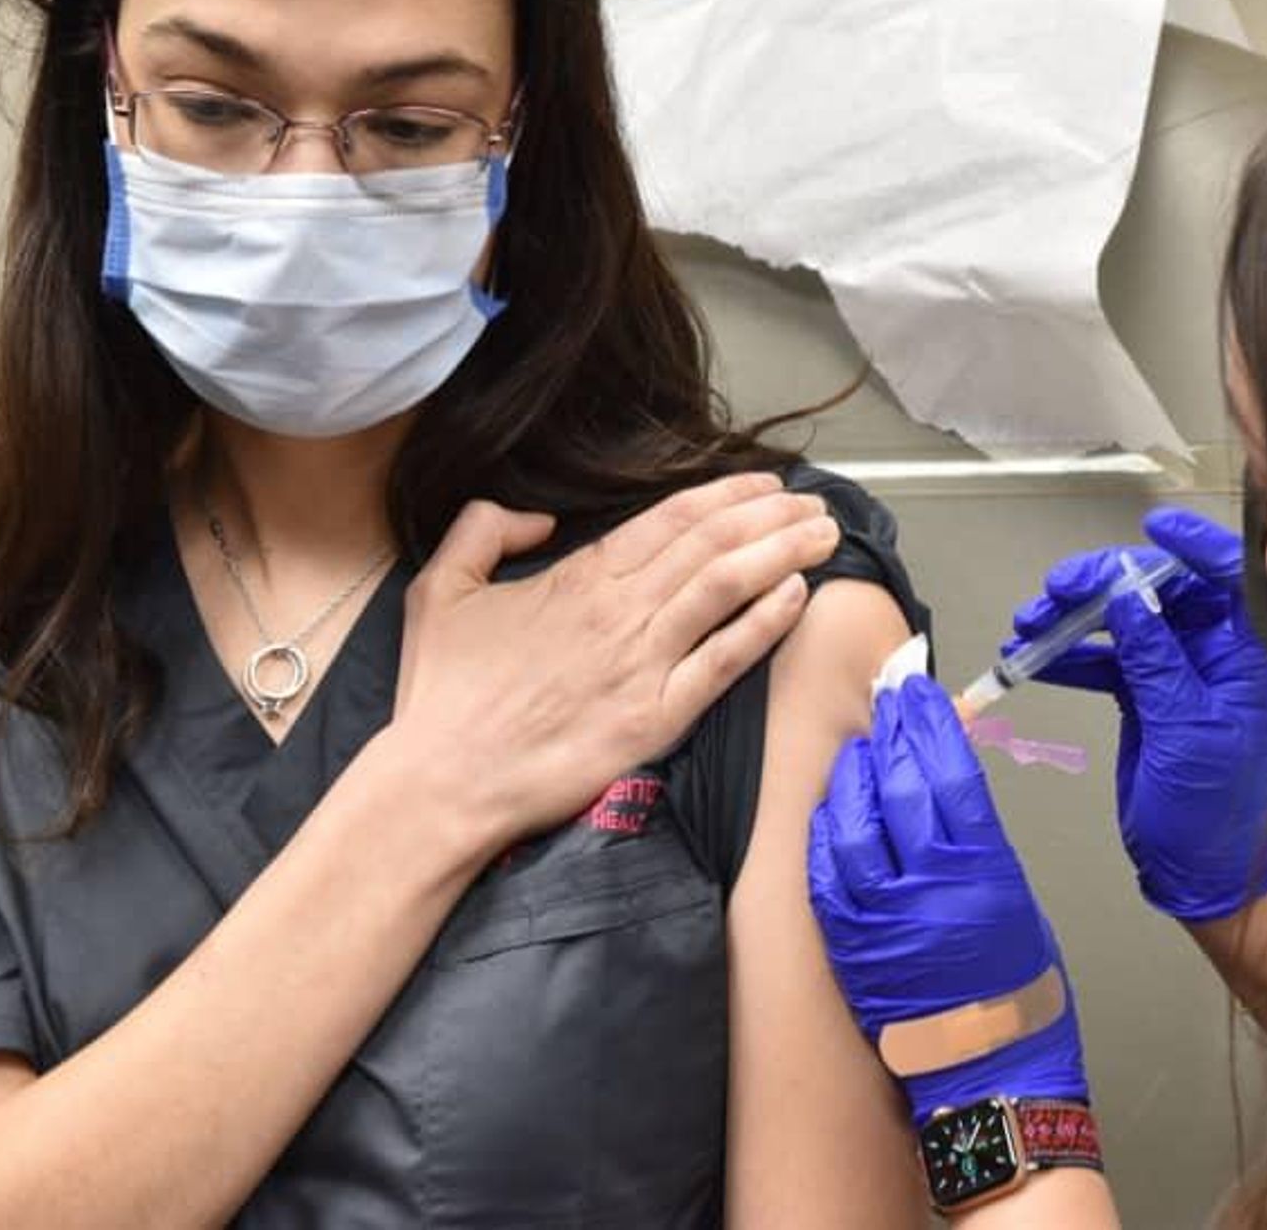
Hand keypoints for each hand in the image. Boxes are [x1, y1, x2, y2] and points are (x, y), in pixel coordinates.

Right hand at [392, 472, 839, 857]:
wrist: (442, 783)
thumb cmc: (440, 694)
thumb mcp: (441, 588)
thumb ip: (484, 530)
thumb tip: (538, 517)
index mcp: (578, 577)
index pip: (671, 520)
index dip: (727, 495)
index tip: (766, 483)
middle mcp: (620, 610)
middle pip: (713, 543)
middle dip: (772, 514)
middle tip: (816, 502)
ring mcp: (643, 663)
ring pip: (728, 586)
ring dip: (784, 552)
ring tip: (825, 534)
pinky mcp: (656, 718)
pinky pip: (724, 660)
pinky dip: (765, 622)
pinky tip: (798, 595)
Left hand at [808, 676, 1088, 1123]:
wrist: (995, 1073)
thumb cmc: (1019, 990)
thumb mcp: (1017, 895)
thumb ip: (978, 836)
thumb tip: (947, 775)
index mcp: (984, 869)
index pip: (949, 770)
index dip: (928, 723)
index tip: (916, 692)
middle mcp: (931, 887)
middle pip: (900, 786)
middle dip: (891, 735)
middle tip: (886, 704)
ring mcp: (884, 917)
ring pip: (853, 824)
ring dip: (854, 780)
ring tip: (860, 756)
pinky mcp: (852, 945)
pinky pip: (828, 875)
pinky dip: (827, 835)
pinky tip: (832, 813)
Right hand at [1012, 508, 1266, 921]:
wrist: (1197, 868)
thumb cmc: (1213, 810)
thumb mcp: (1186, 731)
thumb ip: (1156, 662)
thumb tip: (1129, 599)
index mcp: (1247, 657)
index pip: (1230, 579)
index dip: (1196, 545)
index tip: (1156, 525)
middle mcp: (1215, 655)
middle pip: (1161, 592)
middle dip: (1105, 583)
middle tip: (1058, 589)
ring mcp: (1178, 671)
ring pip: (1125, 620)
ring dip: (1074, 618)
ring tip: (1029, 623)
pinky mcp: (1145, 693)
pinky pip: (1105, 658)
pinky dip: (1068, 655)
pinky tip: (1032, 656)